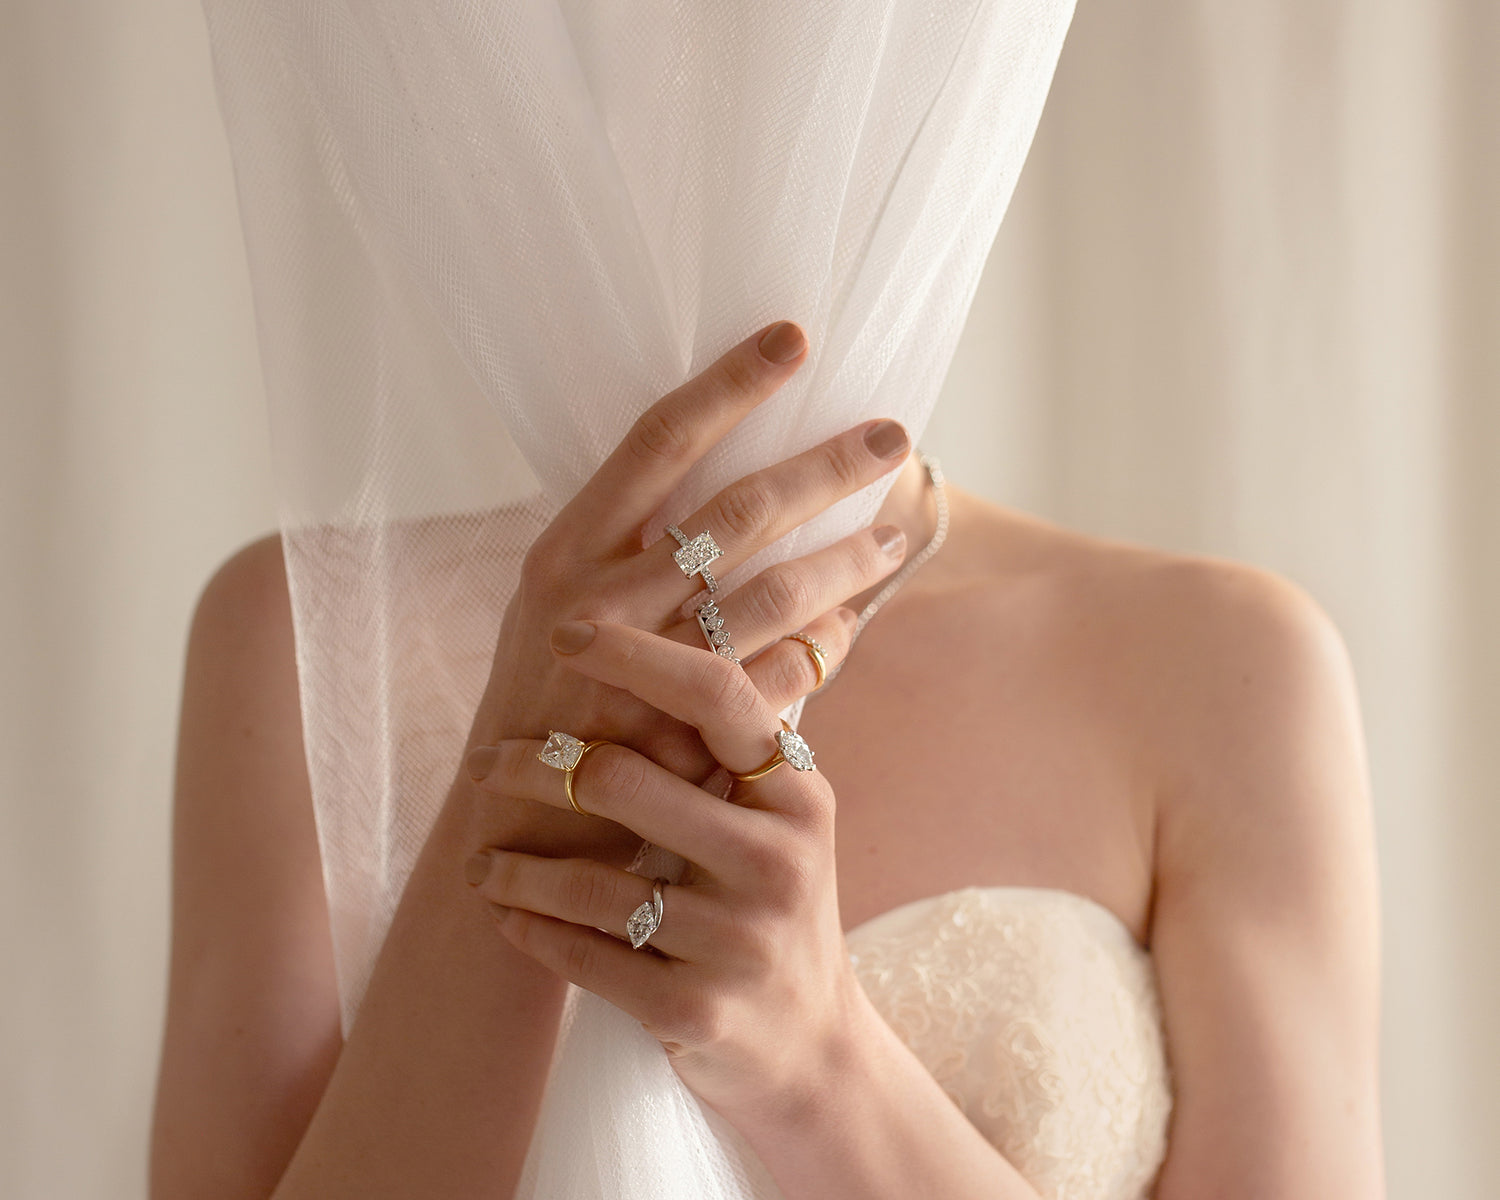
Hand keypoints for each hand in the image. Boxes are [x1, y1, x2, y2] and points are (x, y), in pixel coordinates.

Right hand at [459, 320, 910, 866]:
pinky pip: (783, 676)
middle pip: (739, 509)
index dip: (731, 384)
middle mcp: (602, 598)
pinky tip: (856, 623)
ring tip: (894, 536)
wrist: (515, 828)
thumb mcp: (551, 610)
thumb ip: (618, 551)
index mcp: (565, 549)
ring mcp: (648, 667)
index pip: (659, 440)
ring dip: (845, 559)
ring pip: (774, 591)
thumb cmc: (539, 704)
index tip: (795, 339)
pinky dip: (827, 646)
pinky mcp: (686, 731)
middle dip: (826, 467)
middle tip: (894, 435)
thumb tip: (714, 488)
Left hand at [465, 617, 874, 1124]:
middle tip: (483, 764)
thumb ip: (731, 744)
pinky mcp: (695, 1011)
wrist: (808, 1048)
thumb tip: (674, 616)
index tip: (565, 634)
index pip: (716, 694)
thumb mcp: (780, 820)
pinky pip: (585, 957)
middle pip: (625, 780)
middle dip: (534, 767)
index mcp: (797, 795)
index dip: (636, 654)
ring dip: (513, 867)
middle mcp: (778, 860)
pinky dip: (531, 931)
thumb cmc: (771, 906)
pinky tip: (507, 916)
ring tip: (480, 859)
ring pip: (590, 880)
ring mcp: (740, 940)